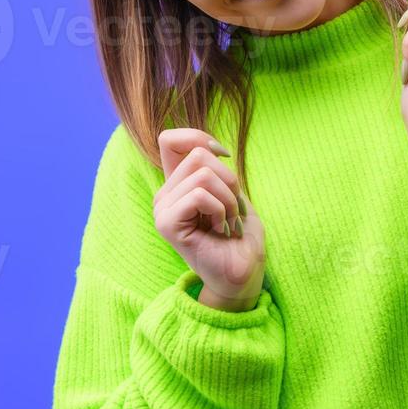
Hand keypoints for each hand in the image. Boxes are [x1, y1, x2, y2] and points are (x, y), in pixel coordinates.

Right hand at [153, 128, 265, 309]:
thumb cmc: (241, 234)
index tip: (223, 158)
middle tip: (232, 210)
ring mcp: (162, 209)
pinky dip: (220, 210)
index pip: (170, 139)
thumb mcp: (231, 190)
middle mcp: (165, 194)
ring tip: (228, 223)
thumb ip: (214, 167)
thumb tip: (208, 146)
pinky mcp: (167, 224)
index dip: (199, 138)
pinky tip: (220, 230)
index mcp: (178, 184)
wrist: (244, 270)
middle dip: (229, 180)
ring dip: (228, 199)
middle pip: (197, 153)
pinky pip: (199, 195)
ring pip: (203, 174)